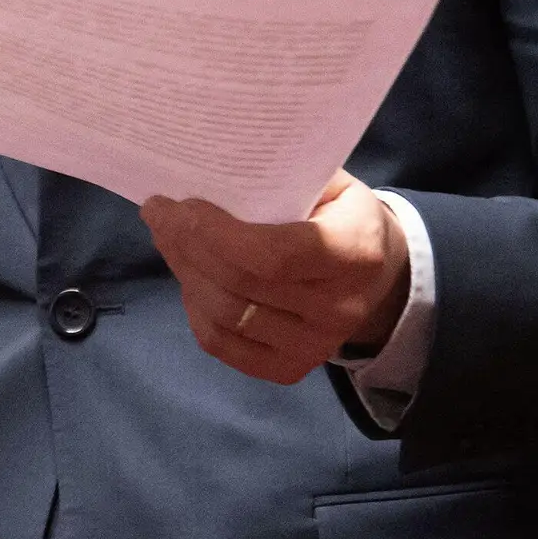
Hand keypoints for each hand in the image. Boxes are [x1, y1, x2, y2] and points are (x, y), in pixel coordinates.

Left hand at [140, 171, 412, 384]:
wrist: (378, 271)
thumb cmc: (340, 212)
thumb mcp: (326, 180)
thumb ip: (276, 175)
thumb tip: (202, 169)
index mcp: (355, 252)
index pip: (272, 255)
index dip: (213, 233)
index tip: (178, 204)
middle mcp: (341, 308)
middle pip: (240, 285)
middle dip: (186, 246)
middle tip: (159, 214)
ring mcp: (317, 346)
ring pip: (225, 317)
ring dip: (185, 274)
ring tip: (170, 240)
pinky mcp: (292, 368)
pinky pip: (223, 346)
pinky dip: (195, 310)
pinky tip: (190, 279)